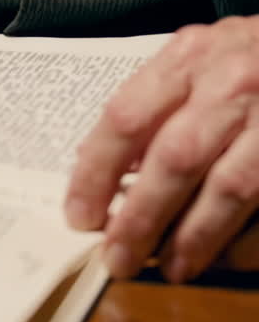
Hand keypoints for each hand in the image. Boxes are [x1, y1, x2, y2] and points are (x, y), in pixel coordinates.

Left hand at [64, 17, 258, 282]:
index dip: (97, 171)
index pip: (128, 115)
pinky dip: (239, 237)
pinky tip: (219, 257)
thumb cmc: (251, 53)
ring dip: (192, 237)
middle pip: (174, 158)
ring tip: (168, 267)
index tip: (79, 212)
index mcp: (190, 55)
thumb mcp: (200, 55)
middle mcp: (228, 83)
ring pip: (225, 188)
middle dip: (140, 217)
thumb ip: (158, 100)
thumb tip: (112, 165)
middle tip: (117, 258)